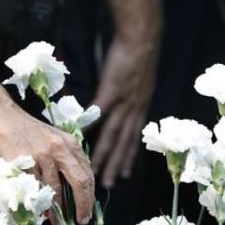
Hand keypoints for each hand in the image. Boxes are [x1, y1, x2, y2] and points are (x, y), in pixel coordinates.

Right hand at [0, 97, 94, 224]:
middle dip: (83, 205)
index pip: (87, 174)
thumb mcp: (54, 140)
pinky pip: (35, 187)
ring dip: (57, 209)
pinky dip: (38, 202)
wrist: (3, 117)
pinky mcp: (25, 161)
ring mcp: (42, 155)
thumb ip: (66, 159)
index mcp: (70, 143)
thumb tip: (76, 189)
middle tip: (81, 220)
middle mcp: (60, 148)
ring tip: (56, 221)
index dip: (89, 196)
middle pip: (79, 182)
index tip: (87, 211)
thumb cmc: (27, 131)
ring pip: (55, 189)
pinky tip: (40, 211)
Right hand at [91, 36, 159, 187]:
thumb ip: (129, 98)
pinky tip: (82, 138)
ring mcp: (123, 101)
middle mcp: (134, 110)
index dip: (129, 158)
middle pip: (124, 143)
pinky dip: (91, 125)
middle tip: (108, 185)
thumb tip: (119, 108)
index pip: (134, 139)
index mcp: (140, 108)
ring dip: (105, 154)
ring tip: (96, 170)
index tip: (125, 175)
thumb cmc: (138, 56)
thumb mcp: (139, 82)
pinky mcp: (112, 89)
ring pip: (113, 134)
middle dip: (116, 165)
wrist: (142, 38)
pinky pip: (100, 111)